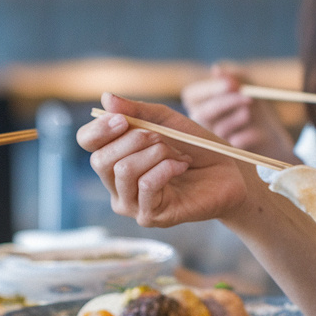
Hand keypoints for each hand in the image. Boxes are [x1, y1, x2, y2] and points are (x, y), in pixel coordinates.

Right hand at [76, 93, 250, 227]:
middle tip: (162, 137)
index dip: (99, 129)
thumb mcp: (167, 122)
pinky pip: (146, 185)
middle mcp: (116, 184)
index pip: (87, 142)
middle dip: (134, 139)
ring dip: (155, 153)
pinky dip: (166, 168)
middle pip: (100, 160)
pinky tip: (181, 166)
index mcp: (115, 157)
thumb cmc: (197, 147)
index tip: (122, 119)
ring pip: (123, 170)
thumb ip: (137, 111)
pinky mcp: (149, 216)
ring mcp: (131, 203)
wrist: (229, 174)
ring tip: (178, 153)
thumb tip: (105, 98)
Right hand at [181, 64, 296, 160]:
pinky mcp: (226, 156)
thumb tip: (216, 68)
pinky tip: (256, 133)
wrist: (271, 137)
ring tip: (250, 113)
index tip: (233, 84)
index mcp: (198, 104)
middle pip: (204, 112)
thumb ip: (234, 77)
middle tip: (248, 97)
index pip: (192, 95)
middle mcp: (199, 124)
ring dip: (238, 118)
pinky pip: (235, 143)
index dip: (211, 89)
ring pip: (219, 129)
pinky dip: (248, 135)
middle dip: (227, 102)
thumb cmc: (255, 107)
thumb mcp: (248, 87)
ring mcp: (211, 142)